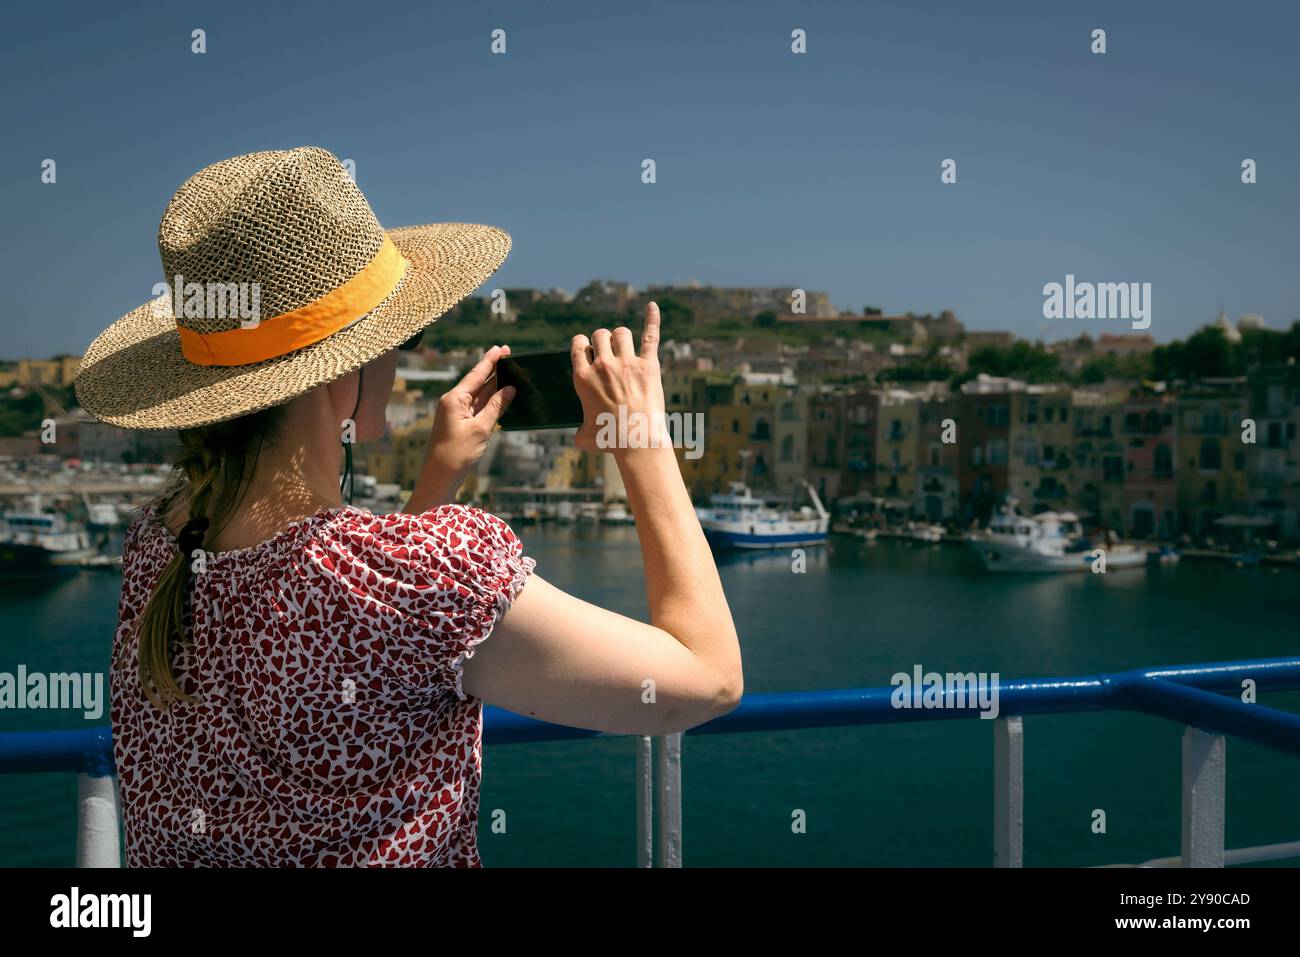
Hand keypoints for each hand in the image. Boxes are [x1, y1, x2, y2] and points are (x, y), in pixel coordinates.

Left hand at [406, 345, 513, 510]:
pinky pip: (478, 408)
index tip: (501, 348)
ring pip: (480, 395)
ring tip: (511, 374)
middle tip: (510, 357)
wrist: (439, 478)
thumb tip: (510, 390)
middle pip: (478, 382)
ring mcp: (457, 413)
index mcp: (454, 399)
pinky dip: (491, 402)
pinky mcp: (461, 424)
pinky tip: (502, 397)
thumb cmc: (456, 455)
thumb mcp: (481, 429)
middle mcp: (454, 402)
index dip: (490, 361)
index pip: (476, 375)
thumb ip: (496, 407)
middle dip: (494, 371)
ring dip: (495, 387)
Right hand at [571, 301, 665, 454]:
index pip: (578, 345)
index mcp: (584, 378)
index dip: (583, 345)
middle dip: (602, 340)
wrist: (637, 441)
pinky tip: (652, 306)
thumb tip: (578, 438)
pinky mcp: (649, 365)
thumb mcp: (585, 437)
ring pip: (621, 332)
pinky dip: (652, 319)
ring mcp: (627, 363)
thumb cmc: (610, 439)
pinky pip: (650, 335)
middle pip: (599, 335)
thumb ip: (579, 432)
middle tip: (608, 352)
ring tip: (624, 345)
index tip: (588, 351)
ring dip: (621, 336)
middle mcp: (603, 366)